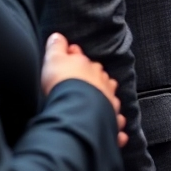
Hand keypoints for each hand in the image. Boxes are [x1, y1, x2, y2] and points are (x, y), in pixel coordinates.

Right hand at [41, 33, 127, 148]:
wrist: (76, 106)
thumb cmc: (63, 81)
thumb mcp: (54, 58)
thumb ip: (56, 46)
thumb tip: (57, 35)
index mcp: (91, 68)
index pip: (86, 62)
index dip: (78, 62)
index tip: (74, 63)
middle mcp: (103, 84)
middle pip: (101, 81)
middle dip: (95, 83)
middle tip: (85, 88)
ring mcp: (109, 104)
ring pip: (110, 102)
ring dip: (106, 104)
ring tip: (99, 110)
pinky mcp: (111, 123)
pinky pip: (116, 127)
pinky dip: (116, 129)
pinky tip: (116, 135)